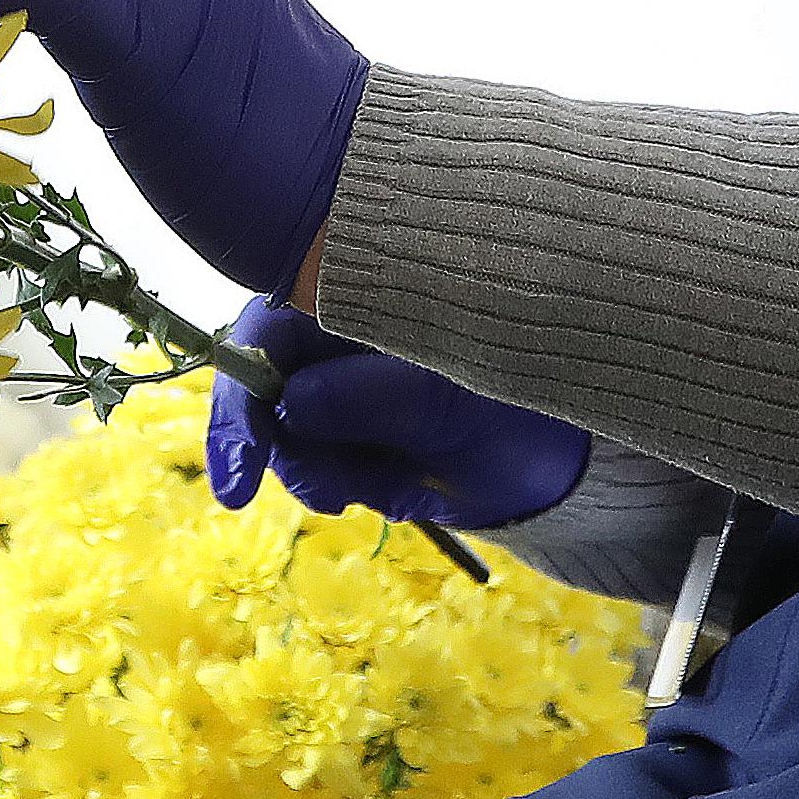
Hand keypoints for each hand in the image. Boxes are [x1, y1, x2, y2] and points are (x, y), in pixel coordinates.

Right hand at [204, 297, 588, 525]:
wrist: (559, 459)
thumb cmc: (517, 403)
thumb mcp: (449, 398)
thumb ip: (371, 395)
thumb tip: (291, 402)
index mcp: (351, 299)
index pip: (263, 338)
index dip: (241, 404)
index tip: (239, 479)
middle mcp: (333, 339)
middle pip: (264, 396)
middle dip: (293, 454)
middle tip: (335, 498)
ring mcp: (340, 390)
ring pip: (293, 443)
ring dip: (336, 477)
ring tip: (404, 485)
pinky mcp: (353, 437)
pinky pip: (327, 472)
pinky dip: (363, 488)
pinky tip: (410, 490)